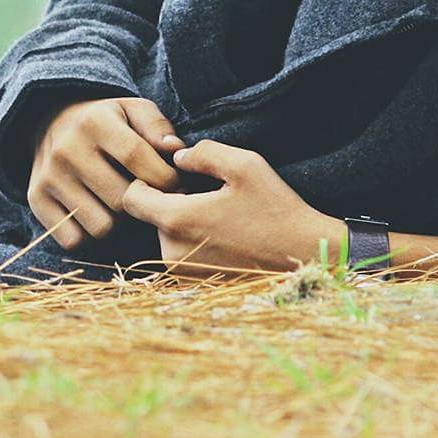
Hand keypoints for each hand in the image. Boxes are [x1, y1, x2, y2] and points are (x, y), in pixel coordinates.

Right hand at [28, 95, 186, 249]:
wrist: (53, 120)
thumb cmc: (106, 121)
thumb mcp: (132, 110)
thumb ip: (157, 126)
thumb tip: (175, 151)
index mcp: (94, 122)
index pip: (136, 158)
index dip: (165, 178)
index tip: (176, 184)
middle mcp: (67, 149)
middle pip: (120, 199)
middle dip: (142, 202)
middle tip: (148, 197)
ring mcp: (49, 177)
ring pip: (100, 226)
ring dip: (118, 223)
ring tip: (120, 203)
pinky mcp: (36, 200)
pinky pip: (74, 240)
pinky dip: (90, 234)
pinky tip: (97, 212)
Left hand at [121, 138, 337, 275]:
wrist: (307, 257)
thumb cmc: (276, 209)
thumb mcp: (245, 165)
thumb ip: (202, 153)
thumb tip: (174, 155)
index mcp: (179, 221)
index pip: (131, 197)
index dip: (146, 179)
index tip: (174, 175)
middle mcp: (173, 253)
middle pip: (147, 216)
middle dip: (166, 199)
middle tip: (205, 192)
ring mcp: (183, 274)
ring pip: (163, 233)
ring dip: (180, 219)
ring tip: (218, 213)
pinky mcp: (195, 285)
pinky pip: (178, 253)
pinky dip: (191, 239)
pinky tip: (222, 232)